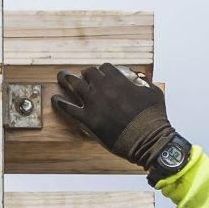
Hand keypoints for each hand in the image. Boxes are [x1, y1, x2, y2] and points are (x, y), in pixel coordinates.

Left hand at [51, 63, 182, 173]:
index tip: (100, 73)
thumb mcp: (154, 93)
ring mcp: (93, 102)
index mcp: (119, 80)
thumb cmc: (152, 118)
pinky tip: (55, 99)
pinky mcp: (87, 119)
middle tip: (82, 76)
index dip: (101, 70)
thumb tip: (142, 79)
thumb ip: (145, 83)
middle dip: (85, 74)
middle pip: (88, 73)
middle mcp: (103, 88)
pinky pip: (67, 108)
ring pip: (74, 84)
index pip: (105, 68)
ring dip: (67, 79)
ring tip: (62, 77)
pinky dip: (59, 103)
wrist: (148, 139)